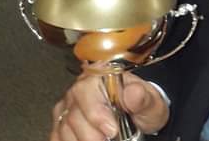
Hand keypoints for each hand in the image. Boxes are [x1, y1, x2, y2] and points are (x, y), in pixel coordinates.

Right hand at [50, 72, 168, 140]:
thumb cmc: (143, 106)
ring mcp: (68, 105)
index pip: (88, 88)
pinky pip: (56, 136)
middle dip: (90, 134)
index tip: (112, 130)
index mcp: (103, 74)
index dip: (97, 112)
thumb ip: (144, 98)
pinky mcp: (61, 122)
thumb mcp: (151, 103)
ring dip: (80, 140)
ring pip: (63, 127)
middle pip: (74, 113)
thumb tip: (133, 92)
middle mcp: (81, 87)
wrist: (138, 116)